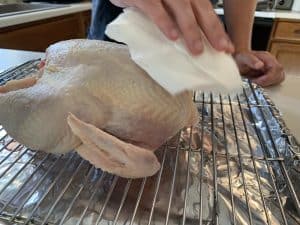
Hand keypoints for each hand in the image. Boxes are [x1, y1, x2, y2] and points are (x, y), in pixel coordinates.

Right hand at [110, 0, 233, 54]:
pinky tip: (172, 36)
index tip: (226, 46)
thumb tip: (190, 43)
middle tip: (220, 49)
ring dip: (191, 30)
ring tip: (196, 50)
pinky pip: (155, 9)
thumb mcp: (165, 3)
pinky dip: (164, 22)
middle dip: (212, 29)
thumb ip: (176, 17)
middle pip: (200, 8)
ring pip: (181, 8)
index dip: (217, 28)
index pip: (206, 9)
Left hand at [234, 50, 284, 86]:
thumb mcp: (243, 58)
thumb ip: (251, 61)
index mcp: (267, 58)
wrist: (239, 60)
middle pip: (280, 75)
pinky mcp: (271, 73)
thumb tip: (260, 65)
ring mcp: (272, 68)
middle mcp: (272, 62)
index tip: (256, 82)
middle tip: (255, 83)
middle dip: (268, 82)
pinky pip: (274, 81)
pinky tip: (258, 83)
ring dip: (268, 83)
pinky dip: (267, 84)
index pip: (276, 69)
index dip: (267, 78)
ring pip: (279, 78)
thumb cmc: (241, 58)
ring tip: (256, 83)